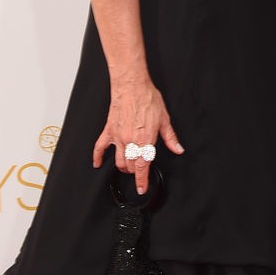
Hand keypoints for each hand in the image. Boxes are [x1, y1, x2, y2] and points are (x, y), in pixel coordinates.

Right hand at [93, 79, 184, 193]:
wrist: (132, 86)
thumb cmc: (148, 99)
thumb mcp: (165, 119)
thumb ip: (171, 138)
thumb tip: (178, 149)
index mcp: (145, 140)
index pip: (143, 167)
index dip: (142, 181)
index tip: (142, 188)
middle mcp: (130, 141)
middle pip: (131, 166)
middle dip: (136, 172)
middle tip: (140, 171)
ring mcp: (118, 137)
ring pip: (118, 160)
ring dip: (124, 167)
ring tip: (129, 167)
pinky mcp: (109, 130)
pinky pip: (100, 147)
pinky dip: (98, 157)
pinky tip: (98, 163)